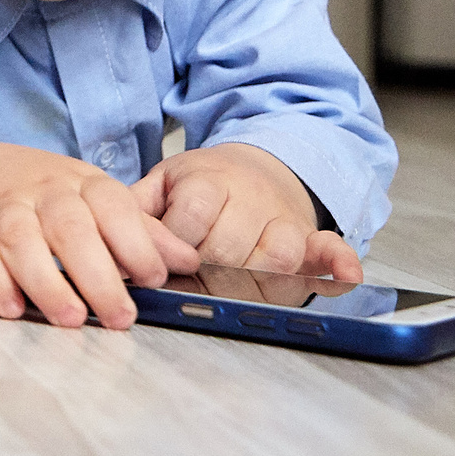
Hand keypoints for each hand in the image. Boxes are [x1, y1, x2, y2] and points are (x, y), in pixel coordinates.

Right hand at [0, 134, 200, 329]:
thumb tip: (188, 262)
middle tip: (118, 317)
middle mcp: (43, 191)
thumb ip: (140, 231)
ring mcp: (3, 207)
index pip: (114, 206)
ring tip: (70, 318)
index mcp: (82, 183)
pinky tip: (12, 307)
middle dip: (97, 276)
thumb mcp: (92, 199)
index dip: (136, 242)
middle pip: (71, 228)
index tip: (152, 278)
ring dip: (47, 282)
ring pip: (23, 240)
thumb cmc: (38, 192)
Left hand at [134, 142, 361, 284]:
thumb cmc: (202, 185)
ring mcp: (281, 218)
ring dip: (258, 275)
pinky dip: (337, 263)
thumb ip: (136, 207)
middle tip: (194, 276)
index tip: (159, 260)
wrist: (252, 168)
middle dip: (208, 268)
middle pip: (229, 247)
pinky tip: (346, 275)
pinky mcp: (308, 237)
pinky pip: (329, 248)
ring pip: (276, 254)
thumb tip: (108, 234)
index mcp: (208, 183)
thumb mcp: (162, 183)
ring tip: (237, 287)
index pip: (190, 220)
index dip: (174, 246)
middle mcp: (249, 199)